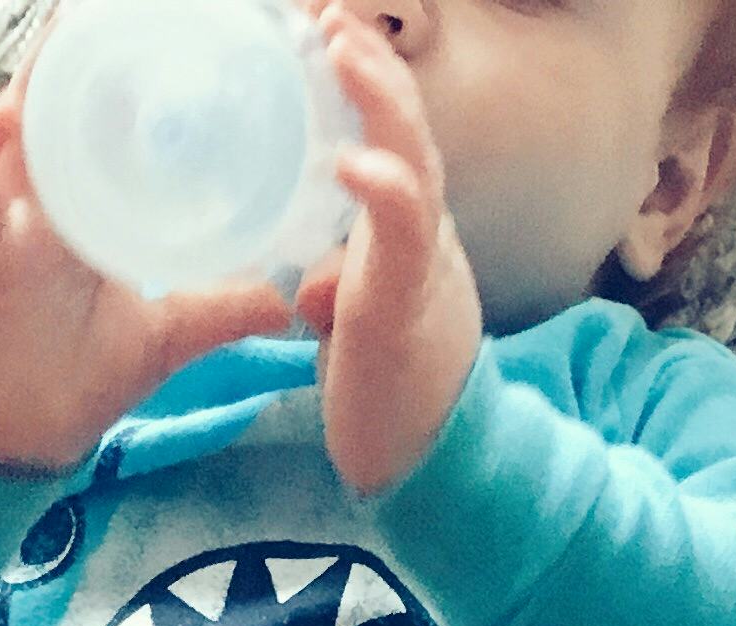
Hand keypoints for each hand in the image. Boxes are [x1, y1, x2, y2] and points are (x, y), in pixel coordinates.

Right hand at [0, 4, 304, 477]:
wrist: (21, 434)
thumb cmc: (80, 367)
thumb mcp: (171, 331)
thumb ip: (228, 308)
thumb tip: (294, 298)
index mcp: (92, 195)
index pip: (117, 109)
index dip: (145, 60)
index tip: (193, 17)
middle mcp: (46, 190)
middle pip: (69, 96)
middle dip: (98, 40)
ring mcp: (9, 216)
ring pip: (18, 124)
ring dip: (42, 72)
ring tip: (73, 17)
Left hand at [288, 0, 484, 498]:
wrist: (430, 469)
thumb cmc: (390, 394)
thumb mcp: (353, 321)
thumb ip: (331, 286)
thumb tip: (306, 281)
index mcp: (406, 236)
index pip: (390, 140)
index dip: (365, 83)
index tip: (327, 26)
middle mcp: (424, 240)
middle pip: (409, 132)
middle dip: (372, 67)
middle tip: (330, 13)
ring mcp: (423, 272)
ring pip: (415, 169)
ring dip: (381, 105)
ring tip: (343, 48)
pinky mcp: (408, 313)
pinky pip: (404, 244)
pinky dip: (383, 197)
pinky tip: (352, 164)